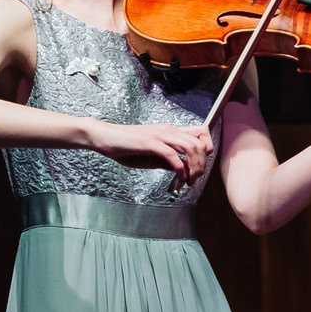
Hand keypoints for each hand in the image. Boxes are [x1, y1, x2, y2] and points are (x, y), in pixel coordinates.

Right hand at [92, 120, 214, 188]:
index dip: (206, 150)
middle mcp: (169, 130)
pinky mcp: (151, 143)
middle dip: (202, 164)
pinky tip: (178, 180)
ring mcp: (160, 135)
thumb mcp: (151, 155)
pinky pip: (173, 157)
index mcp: (170, 131)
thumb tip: (181, 170)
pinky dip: (180, 171)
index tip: (199, 166)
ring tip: (188, 181)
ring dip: (194, 168)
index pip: (201, 133)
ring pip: (191, 148)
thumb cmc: (125, 146)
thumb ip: (167, 161)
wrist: (104, 137)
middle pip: (201, 143)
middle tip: (194, 179)